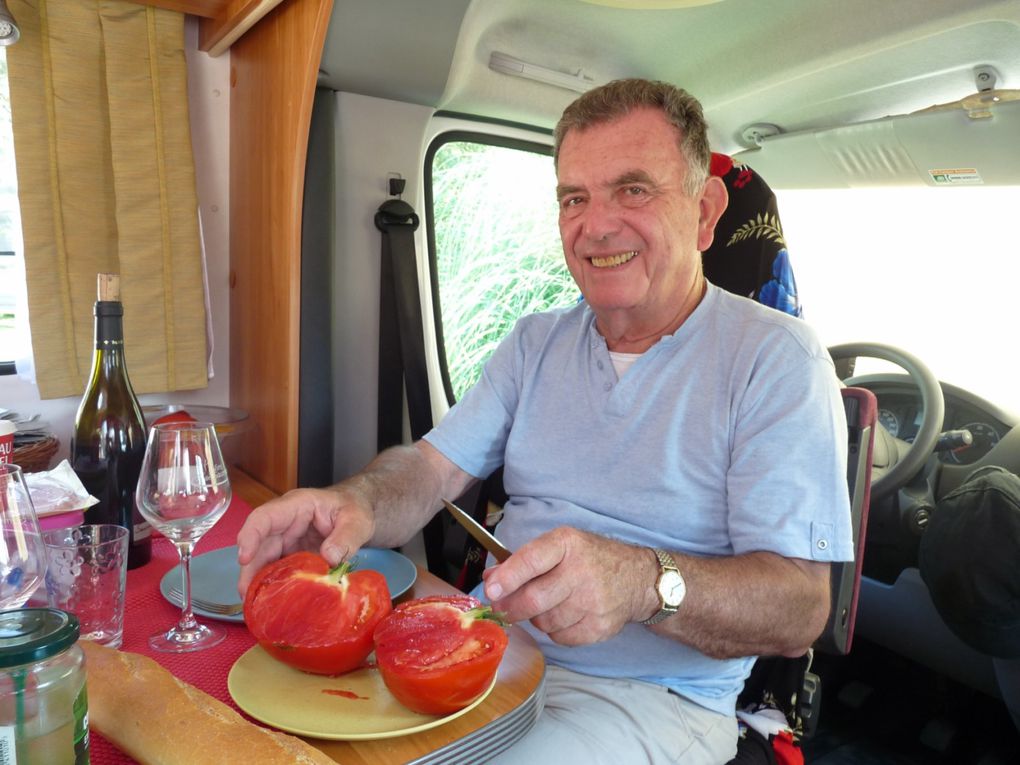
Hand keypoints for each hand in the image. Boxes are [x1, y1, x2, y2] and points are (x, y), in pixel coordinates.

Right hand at [235, 486, 374, 595]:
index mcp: (297, 506)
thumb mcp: (357, 519)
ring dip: (257, 580)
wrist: (358, 512)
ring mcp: (286, 540)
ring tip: (254, 603)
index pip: (265, 517)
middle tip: (246, 594)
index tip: (244, 558)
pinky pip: (277, 569)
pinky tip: (271, 602)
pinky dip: (273, 584)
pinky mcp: (291, 555)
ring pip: (264, 559)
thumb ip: (346, 537)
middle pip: (260, 543)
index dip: (251, 535)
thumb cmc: (355, 508)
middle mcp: (285, 523)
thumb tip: (329, 558)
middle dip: (250, 568)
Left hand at [482, 526, 657, 645]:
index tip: (491, 590)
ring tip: (547, 605)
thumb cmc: (591, 559)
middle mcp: (581, 571)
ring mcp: (593, 602)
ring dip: (536, 618)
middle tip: (501, 609)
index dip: (509, 577)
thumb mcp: (561, 546)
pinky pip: (560, 637)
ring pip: (544, 621)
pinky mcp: (599, 627)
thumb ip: (525, 561)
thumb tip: (491, 579)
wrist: (638, 579)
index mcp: (568, 544)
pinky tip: (565, 616)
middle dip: (510, 608)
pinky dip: (555, 631)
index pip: (532, 560)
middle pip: (534, 599)